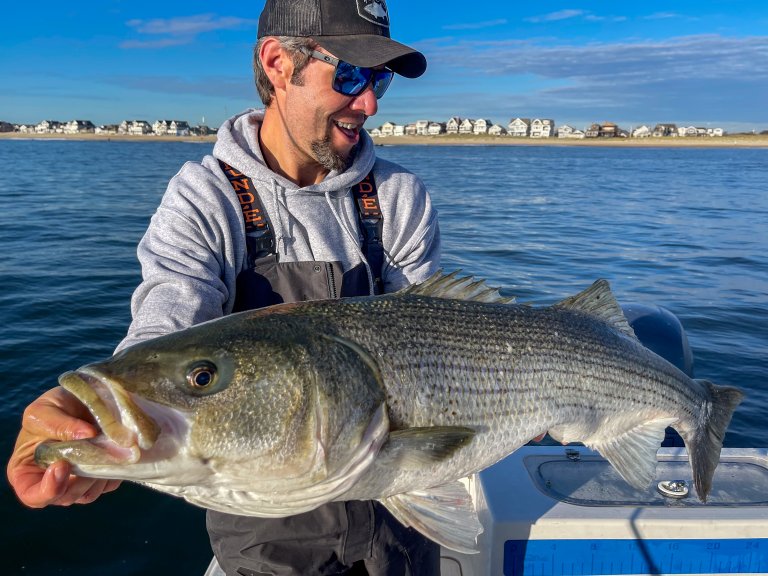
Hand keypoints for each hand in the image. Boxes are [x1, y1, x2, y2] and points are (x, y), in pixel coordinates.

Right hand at [6, 386, 121, 507]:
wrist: (81, 400)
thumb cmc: (52, 407)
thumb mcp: (43, 410)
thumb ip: (59, 424)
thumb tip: (87, 435)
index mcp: (27, 472)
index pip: (33, 496)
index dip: (49, 489)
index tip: (63, 465)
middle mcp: (52, 483)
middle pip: (66, 497)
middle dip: (81, 479)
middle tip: (93, 453)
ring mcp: (77, 482)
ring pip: (89, 494)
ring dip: (99, 474)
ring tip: (105, 447)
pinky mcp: (100, 477)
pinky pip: (109, 484)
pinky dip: (115, 470)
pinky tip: (115, 450)